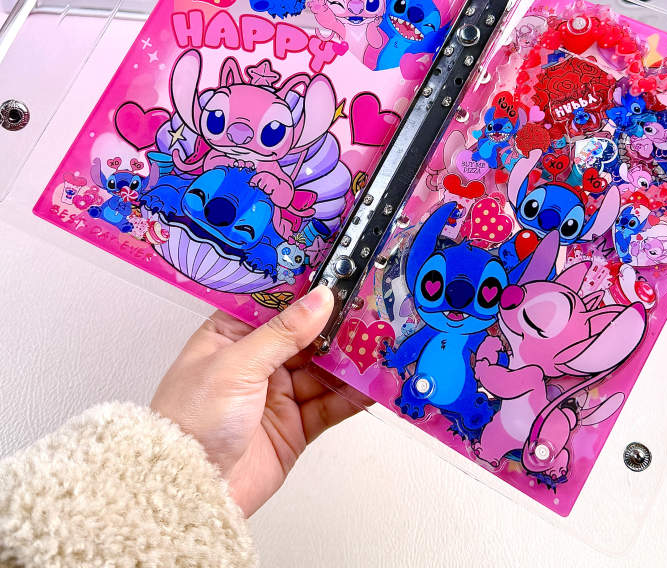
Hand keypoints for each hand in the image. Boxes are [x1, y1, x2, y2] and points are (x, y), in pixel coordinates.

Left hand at [151, 287, 368, 516]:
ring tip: (381, 345)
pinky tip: (373, 384)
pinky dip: (352, 396)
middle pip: (306, 335)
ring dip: (349, 360)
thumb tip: (320, 298)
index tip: (339, 274)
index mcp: (231, 336)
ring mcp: (277, 393)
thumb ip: (283, 332)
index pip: (275, 304)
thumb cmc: (190, 421)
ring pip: (323, 369)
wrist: (188, 491)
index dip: (306, 290)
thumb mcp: (235, 365)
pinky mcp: (295, 425)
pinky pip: (330, 404)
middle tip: (371, 310)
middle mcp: (256, 361)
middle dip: (337, 325)